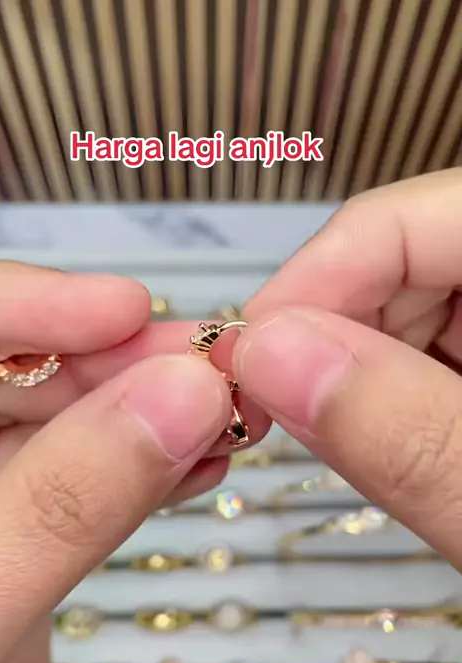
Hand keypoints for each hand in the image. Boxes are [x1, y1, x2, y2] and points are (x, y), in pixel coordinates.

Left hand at [0, 262, 268, 662]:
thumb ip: (63, 504)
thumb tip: (172, 395)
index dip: (26, 306)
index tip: (122, 310)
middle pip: (11, 374)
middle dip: (107, 361)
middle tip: (205, 366)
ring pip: (60, 431)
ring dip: (142, 413)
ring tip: (221, 409)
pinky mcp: (23, 560)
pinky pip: (89, 492)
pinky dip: (148, 471)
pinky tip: (199, 461)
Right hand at [235, 168, 461, 568]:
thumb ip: (407, 433)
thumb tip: (267, 354)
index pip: (413, 218)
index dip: (315, 276)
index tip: (243, 357)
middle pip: (406, 258)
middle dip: (325, 328)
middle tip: (260, 402)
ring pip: (411, 308)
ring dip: (348, 367)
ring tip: (306, 422)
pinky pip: (431, 351)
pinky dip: (385, 392)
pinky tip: (367, 432)